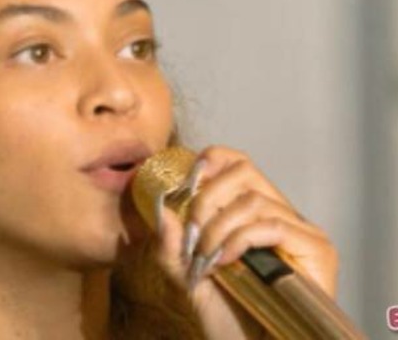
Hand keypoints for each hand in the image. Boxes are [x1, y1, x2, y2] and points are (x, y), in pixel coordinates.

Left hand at [154, 146, 338, 338]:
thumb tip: (161, 206)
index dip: (214, 160)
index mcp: (253, 215)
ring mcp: (302, 231)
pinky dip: (240, 240)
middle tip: (192, 231)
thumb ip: (172, 243)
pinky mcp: (318, 249)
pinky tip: (225, 261)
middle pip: (245, 172)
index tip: (188, 178)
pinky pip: (273, 225)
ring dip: (218, 228)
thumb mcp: (187, 275)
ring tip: (205, 257)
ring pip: (253, 201)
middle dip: (206, 197)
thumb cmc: (226, 319)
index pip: (239, 165)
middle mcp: (281, 216)